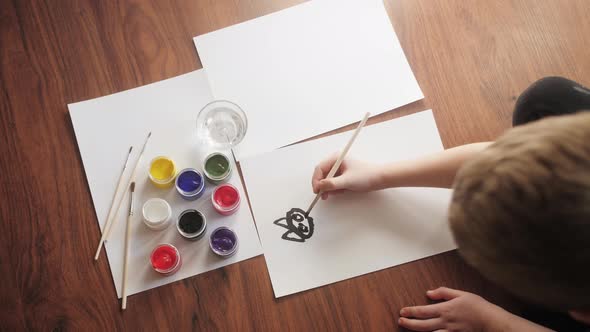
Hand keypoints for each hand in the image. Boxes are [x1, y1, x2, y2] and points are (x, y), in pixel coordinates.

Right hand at [311, 155, 381, 199]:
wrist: (380, 179)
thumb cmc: (367, 175)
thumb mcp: (347, 181)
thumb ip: (332, 184)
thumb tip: (319, 186)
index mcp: (337, 158)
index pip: (320, 168)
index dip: (316, 179)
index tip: (317, 190)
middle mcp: (337, 162)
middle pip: (323, 174)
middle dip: (322, 185)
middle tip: (322, 195)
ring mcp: (341, 169)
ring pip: (328, 180)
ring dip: (329, 188)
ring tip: (335, 193)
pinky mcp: (344, 175)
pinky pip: (335, 183)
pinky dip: (335, 189)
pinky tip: (341, 191)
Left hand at [398, 287, 551, 331]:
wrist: (491, 321)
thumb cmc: (478, 306)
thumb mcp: (460, 294)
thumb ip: (444, 292)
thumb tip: (429, 292)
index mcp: (445, 310)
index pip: (423, 311)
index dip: (411, 312)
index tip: (402, 311)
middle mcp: (445, 322)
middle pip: (423, 325)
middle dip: (410, 324)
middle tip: (400, 322)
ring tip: (409, 330)